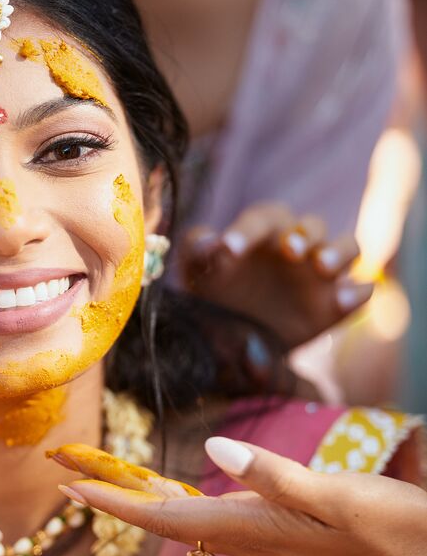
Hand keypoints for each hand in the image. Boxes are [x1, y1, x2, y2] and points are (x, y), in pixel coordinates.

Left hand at [49, 439, 426, 555]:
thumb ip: (275, 477)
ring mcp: (262, 543)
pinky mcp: (279, 538)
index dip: (112, 500)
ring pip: (181, 520)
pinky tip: (170, 492)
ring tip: (98, 475)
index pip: (162, 520)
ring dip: (136, 497)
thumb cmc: (394, 533)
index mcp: (252, 530)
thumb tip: (213, 450)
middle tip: (62, 467)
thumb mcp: (337, 497)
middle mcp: (247, 542)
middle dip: (110, 493)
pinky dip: (174, 501)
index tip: (67, 484)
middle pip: (160, 519)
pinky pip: (209, 519)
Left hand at [180, 203, 371, 349]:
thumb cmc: (213, 292)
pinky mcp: (336, 304)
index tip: (228, 250)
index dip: (246, 230)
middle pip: (313, 225)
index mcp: (263, 230)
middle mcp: (298, 245)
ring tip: (323, 266)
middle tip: (291, 249)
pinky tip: (344, 300)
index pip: (262, 218)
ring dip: (339, 252)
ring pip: (347, 247)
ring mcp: (322, 273)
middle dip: (305, 234)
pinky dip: (358, 293)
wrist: (232, 338)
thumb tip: (210, 241)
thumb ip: (196, 249)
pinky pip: (360, 292)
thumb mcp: (197, 270)